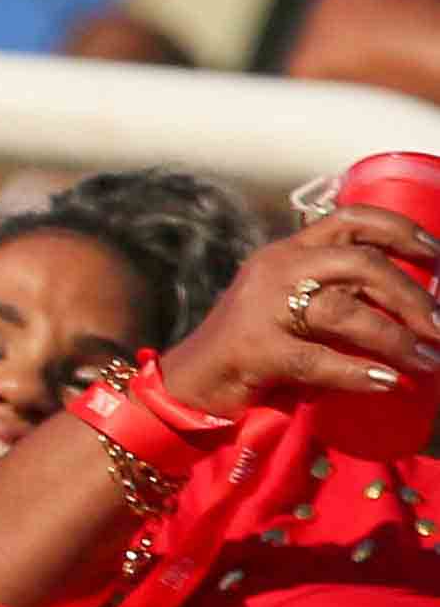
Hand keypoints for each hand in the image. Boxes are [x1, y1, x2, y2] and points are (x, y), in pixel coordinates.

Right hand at [158, 207, 439, 414]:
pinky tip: (388, 383)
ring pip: (344, 311)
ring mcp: (262, 308)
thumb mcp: (298, 309)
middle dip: (412, 295)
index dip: (401, 231)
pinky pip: (318, 359)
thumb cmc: (259, 350)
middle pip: (360, 264)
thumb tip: (419, 311)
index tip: (437, 254)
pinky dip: (359, 372)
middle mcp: (276, 269)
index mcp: (289, 252)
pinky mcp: (255, 350)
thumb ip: (341, 299)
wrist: (191, 385)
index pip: (351, 220)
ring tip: (428, 362)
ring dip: (396, 339)